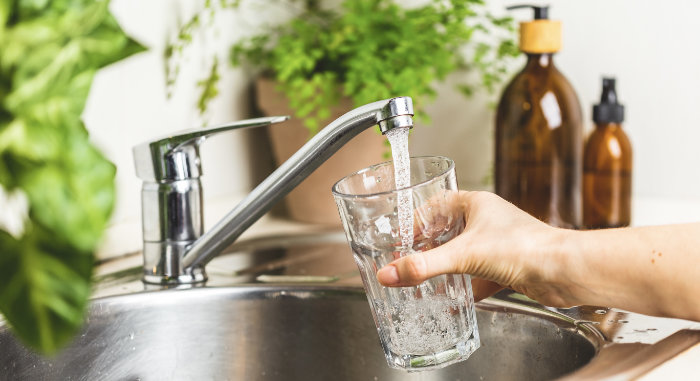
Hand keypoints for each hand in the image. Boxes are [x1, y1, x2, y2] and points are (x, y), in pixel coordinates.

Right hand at [377, 191, 573, 306]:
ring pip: (464, 255)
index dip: (417, 219)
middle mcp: (488, 221)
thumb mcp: (464, 255)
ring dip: (446, 268)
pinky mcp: (508, 267)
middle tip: (409, 260)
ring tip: (426, 281)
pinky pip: (479, 277)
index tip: (402, 237)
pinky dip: (466, 289)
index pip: (437, 204)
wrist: (563, 272)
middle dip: (428, 247)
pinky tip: (454, 302)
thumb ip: (424, 266)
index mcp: (477, 204)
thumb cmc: (525, 247)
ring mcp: (499, 244)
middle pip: (449, 231)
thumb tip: (390, 273)